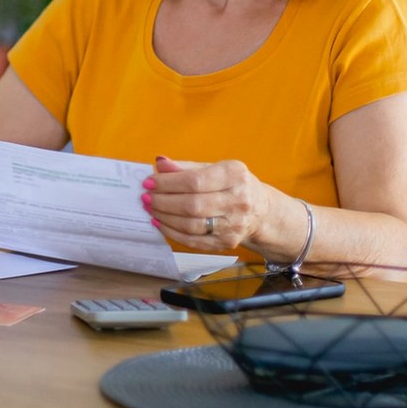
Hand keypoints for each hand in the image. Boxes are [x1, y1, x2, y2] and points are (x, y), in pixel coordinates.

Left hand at [140, 157, 281, 251]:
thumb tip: (159, 164)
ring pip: (191, 225)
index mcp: (235, 175)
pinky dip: (172, 232)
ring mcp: (233, 225)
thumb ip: (186, 167)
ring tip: (150, 209)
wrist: (260, 212)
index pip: (195, 181)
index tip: (149, 182)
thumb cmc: (233, 185)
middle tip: (145, 197)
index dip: (168, 183)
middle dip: (163, 201)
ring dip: (164, 217)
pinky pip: (193, 240)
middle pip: (192, 205)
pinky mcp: (226, 242)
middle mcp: (238, 201)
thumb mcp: (215, 169)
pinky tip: (160, 223)